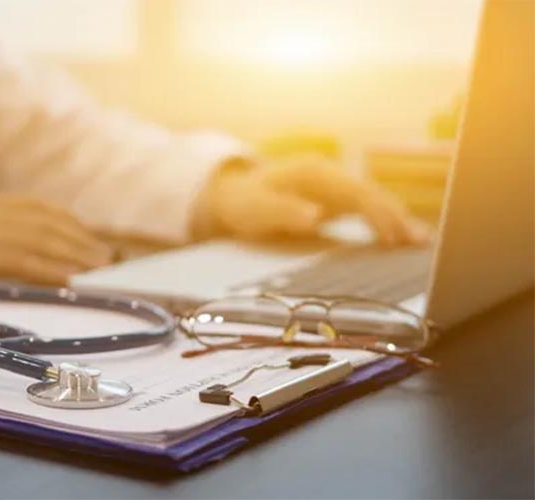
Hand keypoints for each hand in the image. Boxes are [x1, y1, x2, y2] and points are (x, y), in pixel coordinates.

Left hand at [193, 157, 430, 244]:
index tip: (390, 235)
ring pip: (373, 201)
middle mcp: (330, 175)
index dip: (375, 212)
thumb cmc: (244, 203)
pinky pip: (366, 210)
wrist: (234, 195)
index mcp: (315, 172)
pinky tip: (402, 239)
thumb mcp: (257, 208)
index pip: (355, 191)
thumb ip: (284, 211)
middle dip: (395, 216)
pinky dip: (384, 223)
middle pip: (371, 194)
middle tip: (418, 241)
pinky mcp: (336, 200)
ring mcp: (335, 187)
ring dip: (396, 219)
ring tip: (421, 242)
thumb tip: (316, 217)